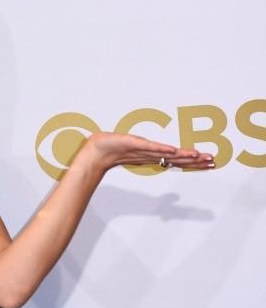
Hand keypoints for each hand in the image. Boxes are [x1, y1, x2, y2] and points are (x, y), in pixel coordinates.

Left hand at [80, 132, 214, 173]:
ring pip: (167, 154)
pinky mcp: (134, 146)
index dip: (192, 160)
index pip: (175, 157)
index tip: (208, 162)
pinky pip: (150, 148)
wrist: (93, 152)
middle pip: (176, 157)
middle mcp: (149, 154)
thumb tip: (151, 149)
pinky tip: (173, 150)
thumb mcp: (131, 147)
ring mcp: (143, 151)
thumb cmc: (109, 148)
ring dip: (183, 155)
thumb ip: (143, 148)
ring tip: (200, 156)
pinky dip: (161, 149)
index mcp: (151, 155)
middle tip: (213, 162)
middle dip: (195, 160)